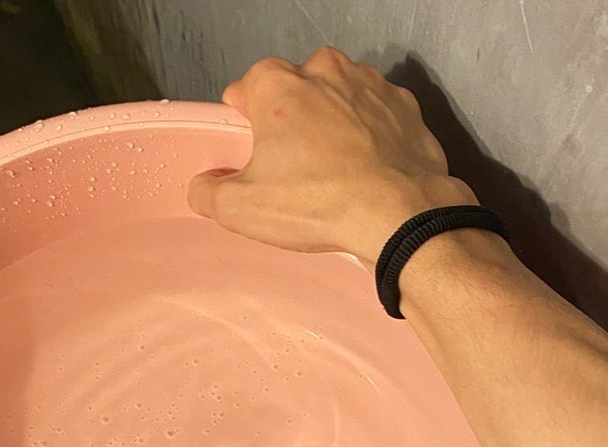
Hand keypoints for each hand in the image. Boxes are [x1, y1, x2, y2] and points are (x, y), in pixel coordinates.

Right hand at [188, 47, 477, 264]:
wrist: (399, 215)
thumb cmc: (319, 203)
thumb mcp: (242, 209)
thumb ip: (208, 194)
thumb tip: (203, 188)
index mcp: (278, 85)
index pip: (245, 89)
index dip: (244, 122)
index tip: (252, 151)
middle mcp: (325, 70)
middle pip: (294, 92)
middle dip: (291, 123)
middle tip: (294, 170)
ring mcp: (370, 84)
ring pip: (337, 100)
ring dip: (332, 127)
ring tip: (333, 174)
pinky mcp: (404, 106)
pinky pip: (375, 117)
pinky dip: (370, 137)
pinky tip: (366, 172)